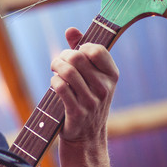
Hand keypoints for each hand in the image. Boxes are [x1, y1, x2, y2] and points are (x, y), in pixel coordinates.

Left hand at [50, 27, 118, 142]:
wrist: (87, 136)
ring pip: (67, 72)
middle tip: (58, 62)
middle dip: (62, 56)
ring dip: (56, 67)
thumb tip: (71, 30)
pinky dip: (54, 81)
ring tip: (54, 69)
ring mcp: (91, 101)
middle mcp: (105, 88)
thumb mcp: (92, 77)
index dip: (81, 47)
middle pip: (77, 58)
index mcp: (112, 76)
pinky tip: (55, 83)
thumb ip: (82, 50)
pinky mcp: (77, 112)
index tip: (76, 53)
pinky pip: (60, 87)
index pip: (97, 50)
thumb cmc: (87, 99)